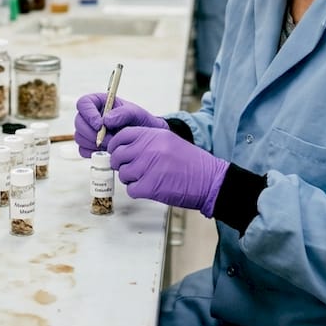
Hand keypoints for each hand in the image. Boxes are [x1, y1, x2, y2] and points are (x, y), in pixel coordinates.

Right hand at [74, 93, 166, 157]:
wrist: (143, 137)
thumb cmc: (138, 121)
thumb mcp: (135, 113)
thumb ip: (122, 113)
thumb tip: (106, 119)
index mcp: (98, 102)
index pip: (84, 103)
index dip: (88, 114)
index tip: (99, 124)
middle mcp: (91, 116)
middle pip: (79, 122)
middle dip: (92, 133)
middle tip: (108, 139)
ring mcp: (89, 131)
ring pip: (80, 137)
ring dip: (94, 143)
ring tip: (111, 144)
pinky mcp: (90, 145)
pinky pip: (83, 150)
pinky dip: (93, 152)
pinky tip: (107, 150)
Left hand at [107, 126, 229, 216]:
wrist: (209, 180)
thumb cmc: (191, 163)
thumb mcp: (169, 141)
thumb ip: (147, 141)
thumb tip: (124, 148)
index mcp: (154, 134)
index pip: (122, 136)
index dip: (116, 145)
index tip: (117, 152)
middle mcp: (149, 148)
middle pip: (118, 155)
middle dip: (121, 164)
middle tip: (131, 169)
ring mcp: (149, 167)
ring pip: (123, 174)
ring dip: (131, 179)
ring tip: (145, 178)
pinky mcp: (150, 186)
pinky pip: (131, 189)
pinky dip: (137, 191)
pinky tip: (149, 188)